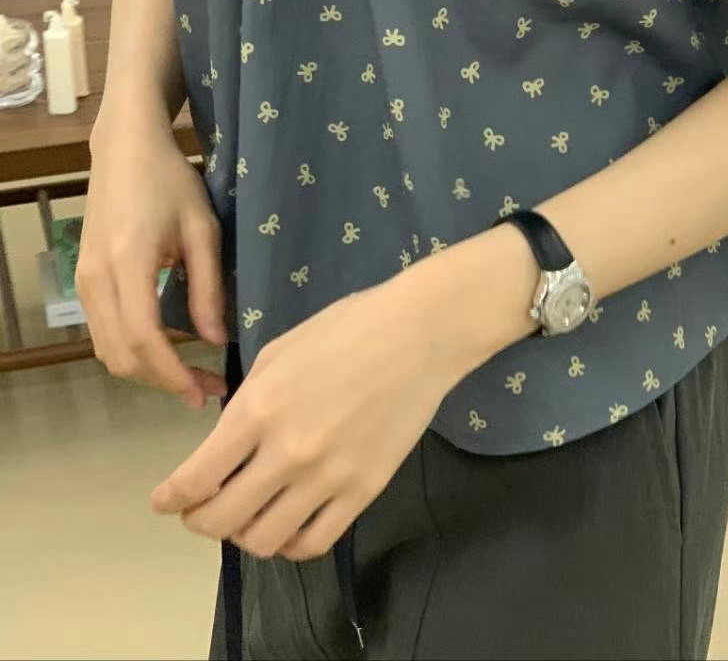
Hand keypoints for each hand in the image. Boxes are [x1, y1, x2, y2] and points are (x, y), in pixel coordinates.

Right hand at [77, 116, 227, 407]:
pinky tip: (164, 351)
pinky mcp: (83, 281)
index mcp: (129, 262)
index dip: (174, 374)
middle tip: (206, 388)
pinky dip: (130, 352)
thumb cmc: (171, 181)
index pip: (145, 338)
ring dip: (146, 372)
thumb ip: (207, 287)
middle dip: (163, 381)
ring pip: (107, 351)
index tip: (204, 394)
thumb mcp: (202, 229)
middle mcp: (97, 279)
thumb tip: (215, 341)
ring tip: (190, 375)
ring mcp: (84, 281)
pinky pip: (102, 333)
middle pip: (122, 355)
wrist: (125, 150)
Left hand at [150, 272, 462, 559]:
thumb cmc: (345, 328)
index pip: (196, 478)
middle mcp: (288, 451)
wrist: (419, 333)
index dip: (170, 498)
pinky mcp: (364, 491)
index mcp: (259, 408)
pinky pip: (314, 542)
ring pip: (264, 541)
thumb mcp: (277, 352)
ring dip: (243, 535)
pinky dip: (289, 544)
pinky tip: (286, 525)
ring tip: (245, 517)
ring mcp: (329, 476)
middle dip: (199, 520)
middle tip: (199, 510)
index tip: (163, 501)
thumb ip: (246, 403)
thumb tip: (225, 445)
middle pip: (221, 520)